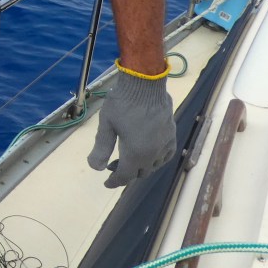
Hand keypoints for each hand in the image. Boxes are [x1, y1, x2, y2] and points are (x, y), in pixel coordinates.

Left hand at [87, 71, 175, 187]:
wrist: (145, 85)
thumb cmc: (122, 103)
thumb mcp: (106, 125)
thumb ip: (101, 147)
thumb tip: (95, 168)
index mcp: (135, 154)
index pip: (124, 176)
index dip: (114, 181)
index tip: (107, 182)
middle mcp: (152, 154)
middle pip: (139, 172)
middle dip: (126, 173)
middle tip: (112, 165)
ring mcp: (164, 145)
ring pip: (153, 165)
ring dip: (140, 166)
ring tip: (128, 158)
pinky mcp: (171, 135)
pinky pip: (165, 155)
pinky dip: (156, 159)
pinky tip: (149, 152)